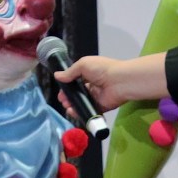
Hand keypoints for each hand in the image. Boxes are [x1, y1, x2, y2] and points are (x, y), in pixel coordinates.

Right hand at [54, 52, 168, 116]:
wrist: (119, 81)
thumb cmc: (101, 69)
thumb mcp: (83, 65)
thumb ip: (70, 72)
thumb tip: (57, 76)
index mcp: (89, 74)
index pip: (75, 81)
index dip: (67, 87)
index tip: (61, 91)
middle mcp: (92, 86)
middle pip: (77, 94)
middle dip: (68, 97)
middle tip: (63, 100)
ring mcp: (96, 98)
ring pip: (81, 103)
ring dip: (72, 105)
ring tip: (67, 106)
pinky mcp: (100, 107)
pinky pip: (88, 111)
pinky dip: (80, 112)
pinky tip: (73, 112)